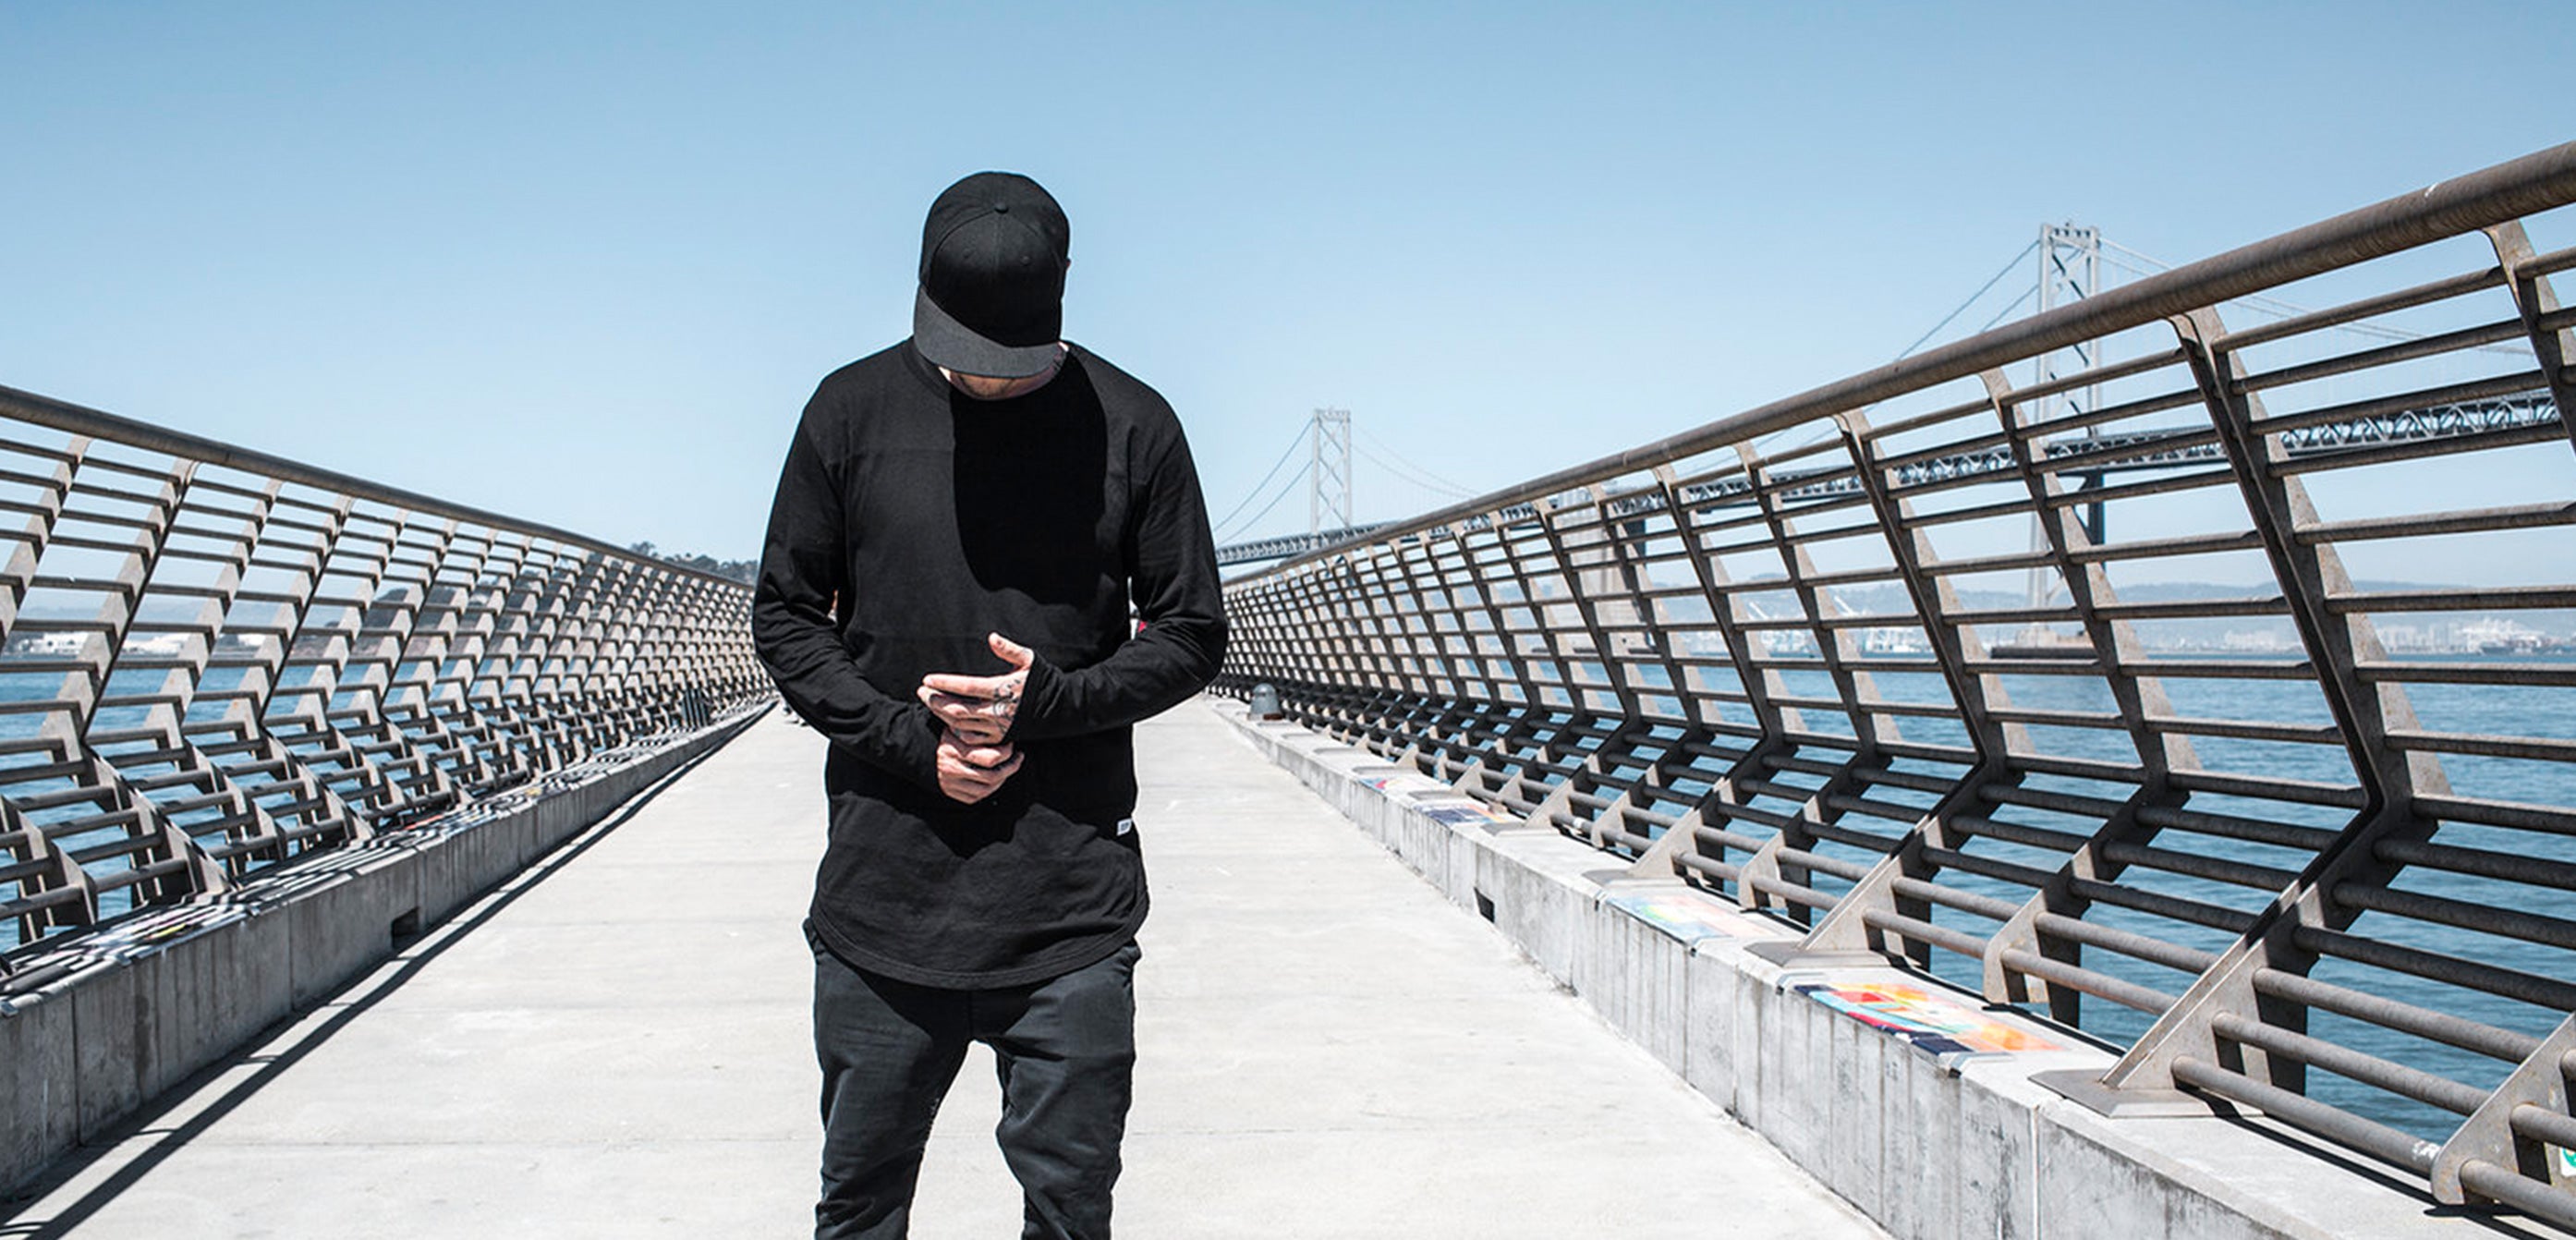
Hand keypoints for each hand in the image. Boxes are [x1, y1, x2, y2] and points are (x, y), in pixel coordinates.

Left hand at [918, 632, 1035, 745]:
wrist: (1061, 708)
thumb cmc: (1042, 679)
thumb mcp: (1029, 659)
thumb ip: (1009, 649)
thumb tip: (991, 637)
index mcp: (1002, 689)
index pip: (966, 687)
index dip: (944, 683)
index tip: (927, 679)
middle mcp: (998, 711)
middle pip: (957, 709)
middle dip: (935, 700)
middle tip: (920, 691)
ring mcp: (998, 727)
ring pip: (961, 724)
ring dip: (942, 714)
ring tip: (929, 703)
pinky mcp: (1000, 737)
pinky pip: (971, 737)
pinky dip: (956, 729)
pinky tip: (947, 719)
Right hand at [934, 728, 1022, 803]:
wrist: (921, 752)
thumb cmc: (947, 736)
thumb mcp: (958, 727)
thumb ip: (976, 729)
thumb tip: (1004, 729)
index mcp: (954, 750)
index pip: (991, 758)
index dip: (1007, 753)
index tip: (1012, 745)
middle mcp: (952, 769)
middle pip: (992, 775)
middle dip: (1011, 767)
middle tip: (1018, 757)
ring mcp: (951, 784)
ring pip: (987, 789)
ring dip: (1003, 779)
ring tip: (1010, 767)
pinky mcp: (952, 793)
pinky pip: (977, 797)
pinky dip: (990, 789)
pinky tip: (996, 778)